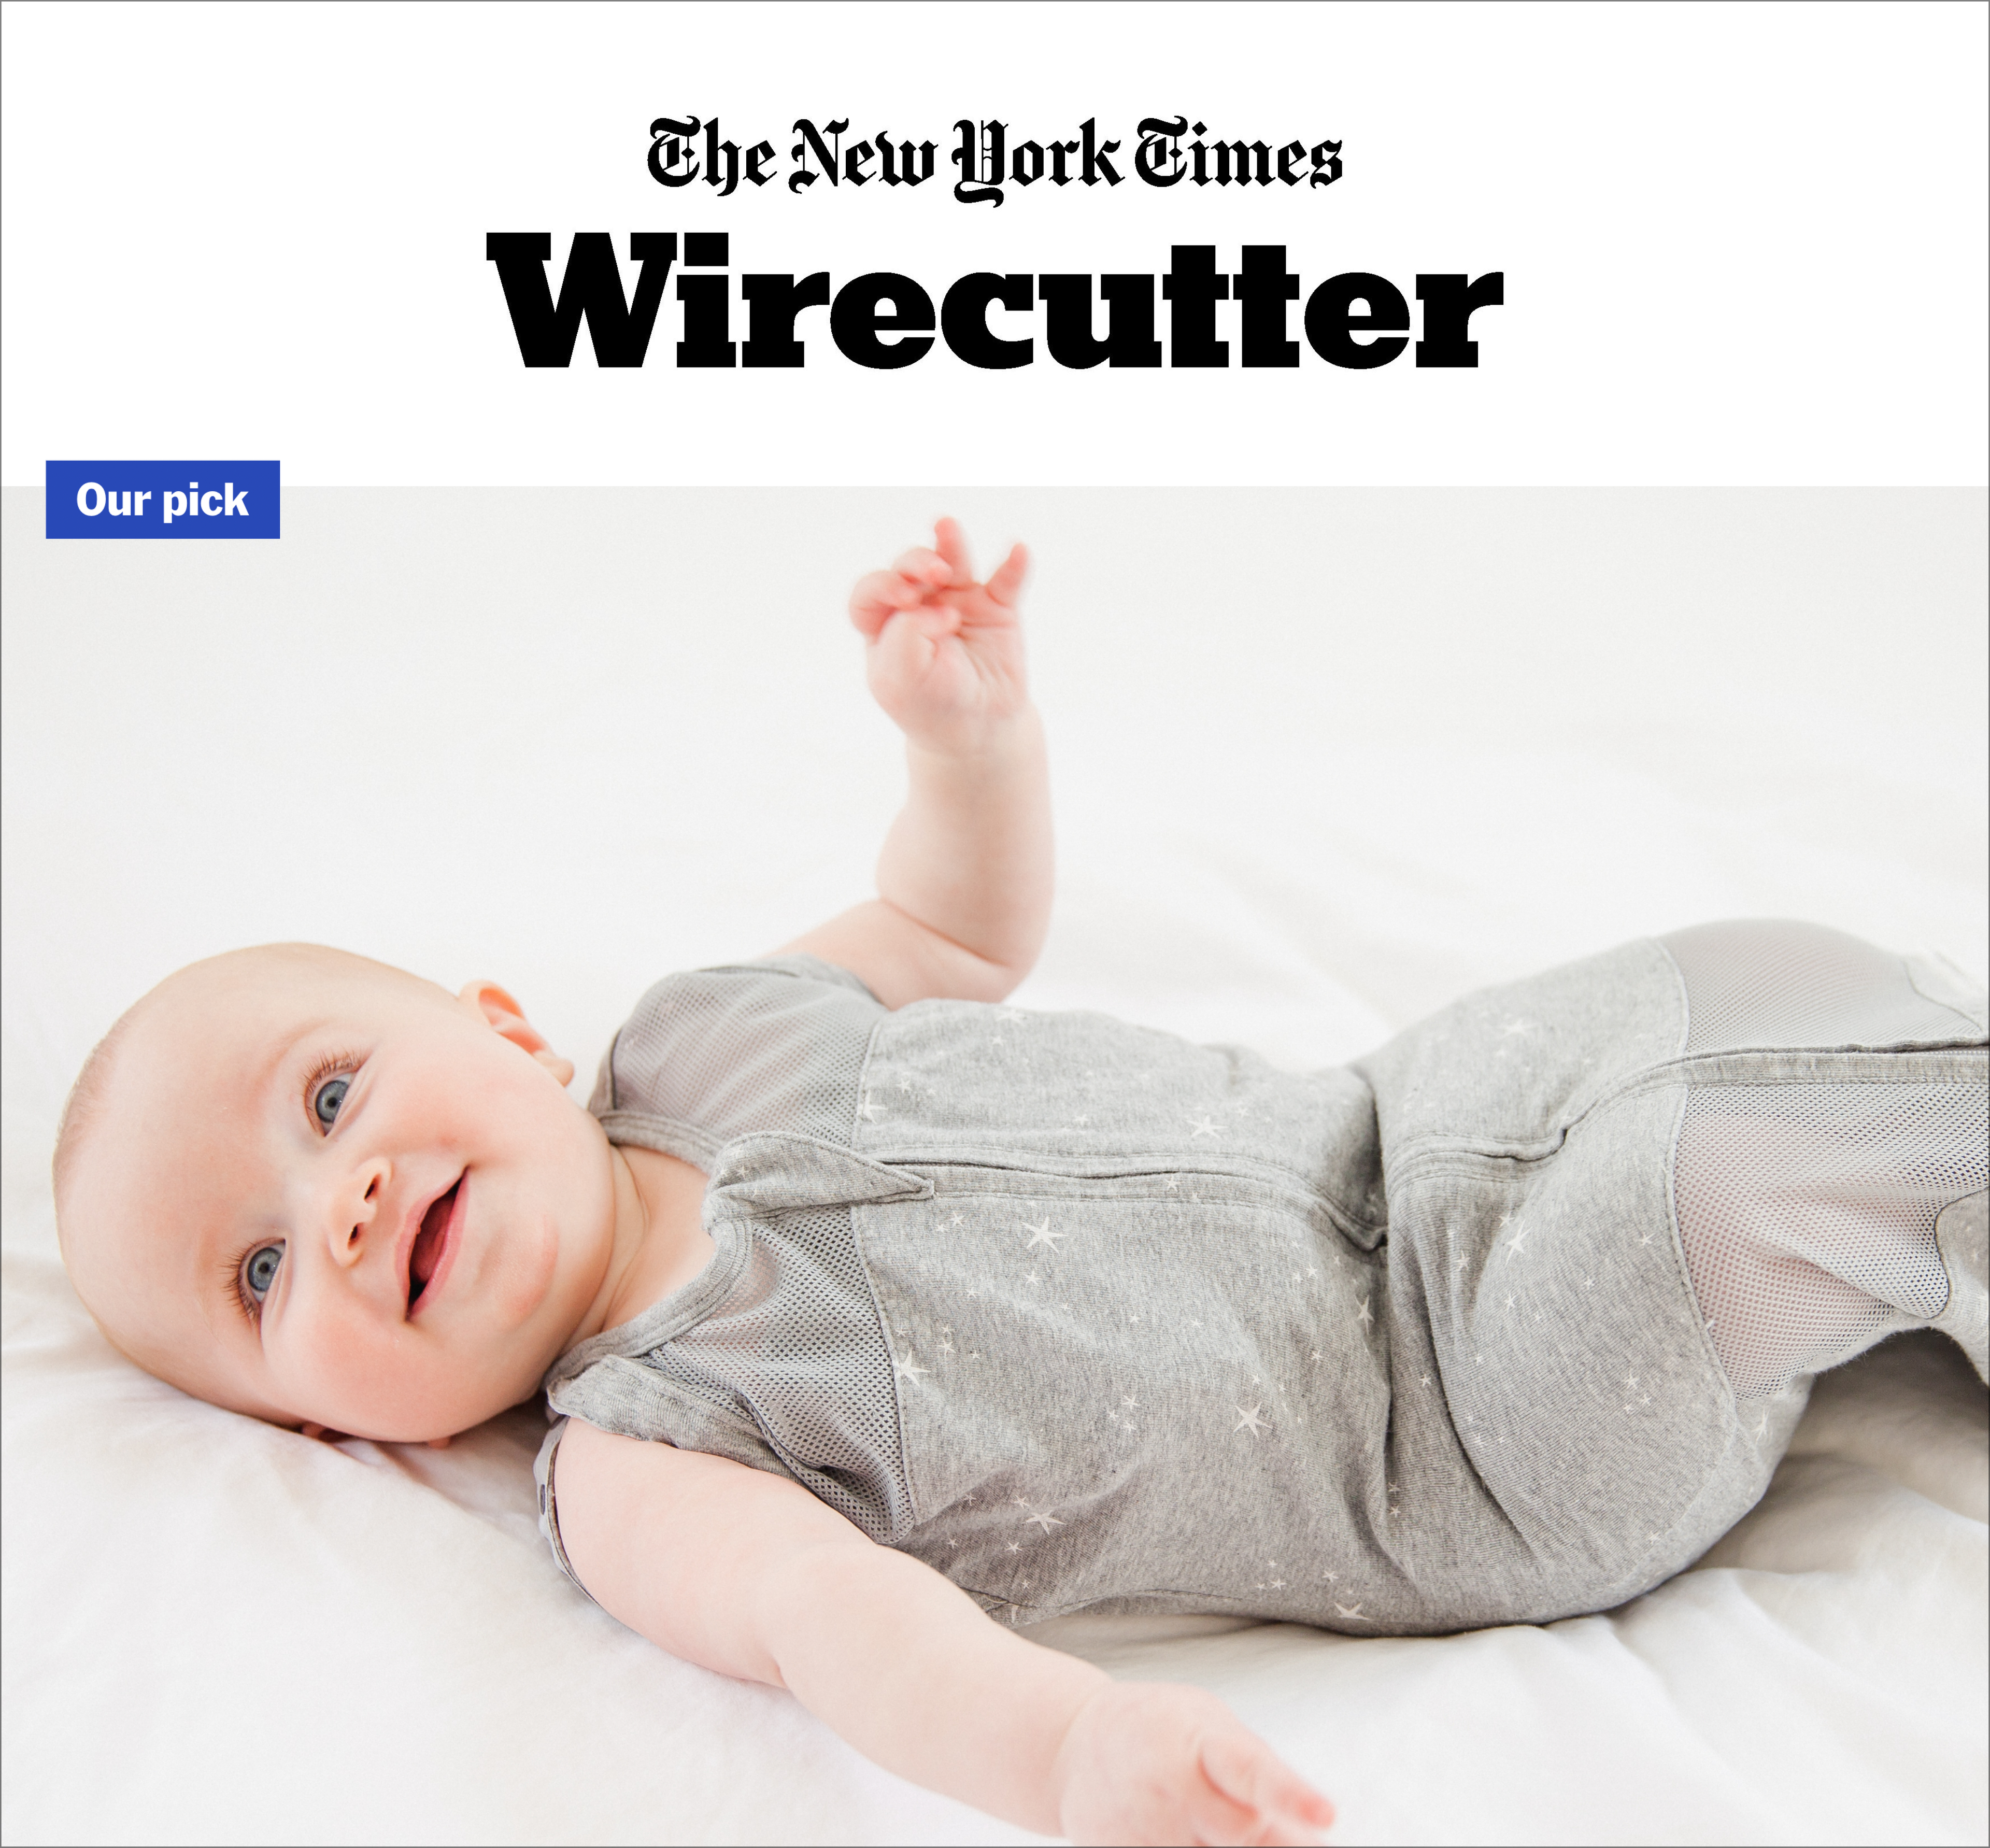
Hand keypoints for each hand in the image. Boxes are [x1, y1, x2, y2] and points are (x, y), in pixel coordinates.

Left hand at [849, 517, 1029, 755]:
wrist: (978, 732)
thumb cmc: (931, 705)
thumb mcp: (901, 679)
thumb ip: (906, 635)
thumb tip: (943, 607)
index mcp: (884, 625)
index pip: (871, 593)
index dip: (882, 587)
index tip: (905, 600)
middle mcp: (919, 605)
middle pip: (909, 568)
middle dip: (916, 563)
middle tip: (934, 575)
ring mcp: (958, 602)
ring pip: (952, 560)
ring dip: (950, 543)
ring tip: (946, 527)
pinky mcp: (996, 608)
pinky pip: (1006, 581)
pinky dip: (1014, 565)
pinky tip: (1018, 550)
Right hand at [1053, 1681, 1334, 1845]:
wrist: (1072, 1748)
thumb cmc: (1160, 1731)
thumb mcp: (1210, 1727)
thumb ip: (1261, 1775)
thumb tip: (1320, 1832)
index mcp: (1198, 1741)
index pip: (1251, 1770)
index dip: (1290, 1795)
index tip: (1326, 1814)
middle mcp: (1171, 1789)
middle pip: (1246, 1835)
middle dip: (1265, 1835)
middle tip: (1264, 1822)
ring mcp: (1145, 1833)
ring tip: (1205, 1820)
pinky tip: (1181, 1835)